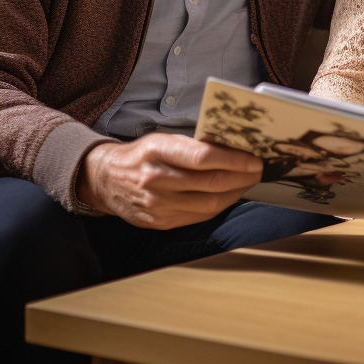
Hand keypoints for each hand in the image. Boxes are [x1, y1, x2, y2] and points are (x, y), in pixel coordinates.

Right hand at [76, 134, 262, 229]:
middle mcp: (156, 180)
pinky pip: (199, 216)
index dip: (234, 159)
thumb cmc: (141, 155)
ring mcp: (157, 205)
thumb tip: (234, 148)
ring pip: (209, 204)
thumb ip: (193, 145)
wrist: (105, 180)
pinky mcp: (159, 223)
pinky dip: (219, 206)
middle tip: (258, 170)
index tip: (254, 159)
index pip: (203, 157)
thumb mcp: (162, 140)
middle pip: (211, 183)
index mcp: (157, 152)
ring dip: (235, 193)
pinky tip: (229, 196)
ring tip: (248, 182)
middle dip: (242, 177)